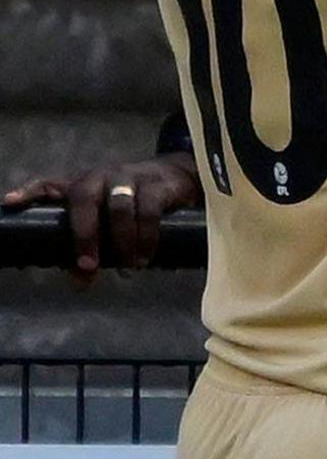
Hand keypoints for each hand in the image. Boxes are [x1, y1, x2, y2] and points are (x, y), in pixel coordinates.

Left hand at [0, 154, 201, 283]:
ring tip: (128, 267)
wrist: (178, 176)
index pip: (49, 184)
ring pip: (119, 208)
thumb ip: (91, 243)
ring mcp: (129, 177)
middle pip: (84, 200)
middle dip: (84, 236)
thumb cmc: (132, 200)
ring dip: (122, 241)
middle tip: (88, 267)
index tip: (10, 203)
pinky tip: (145, 256)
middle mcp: (100, 176)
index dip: (29, 192)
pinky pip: (149, 211)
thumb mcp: (108, 215)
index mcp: (81, 184)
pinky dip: (147, 237)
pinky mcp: (157, 184)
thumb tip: (81, 282)